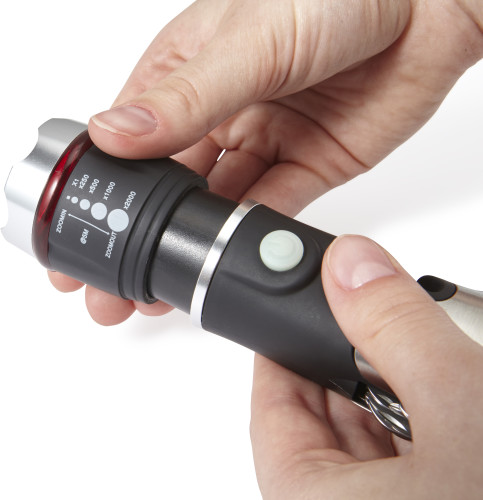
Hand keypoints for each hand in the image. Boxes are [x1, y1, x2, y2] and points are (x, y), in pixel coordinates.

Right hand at [49, 0, 482, 324]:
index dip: (104, 187)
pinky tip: (220, 263)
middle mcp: (217, 111)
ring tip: (159, 286)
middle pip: (167, 185)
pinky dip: (244, 239)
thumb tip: (116, 135)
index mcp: (186, 72)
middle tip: (112, 278)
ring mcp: (259, 143)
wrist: (425, 10)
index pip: (130, 139)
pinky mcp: (302, 169)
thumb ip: (186, 98)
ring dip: (189, 246)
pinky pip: (265, 211)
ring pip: (212, 206)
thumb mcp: (248, 41)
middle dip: (140, 233)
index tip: (82, 229)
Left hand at [251, 234, 482, 498]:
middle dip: (350, 365)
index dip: (284, 352)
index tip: (299, 314)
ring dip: (396, 393)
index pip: (273, 412)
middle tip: (369, 324)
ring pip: (373, 439)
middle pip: (325, 421)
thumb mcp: (462, 407)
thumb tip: (351, 265)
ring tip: (423, 366)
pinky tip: (453, 401)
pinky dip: (427, 422)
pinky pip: (413, 459)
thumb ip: (396, 326)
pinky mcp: (435, 498)